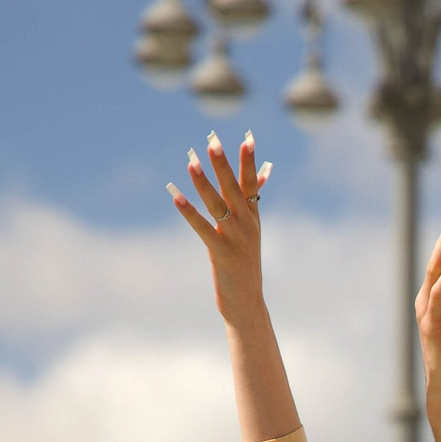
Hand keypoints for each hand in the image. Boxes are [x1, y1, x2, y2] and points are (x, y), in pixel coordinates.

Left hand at [168, 132, 274, 325]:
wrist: (247, 302)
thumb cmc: (245, 265)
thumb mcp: (250, 232)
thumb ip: (252, 202)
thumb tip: (265, 174)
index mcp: (253, 217)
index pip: (252, 183)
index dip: (249, 161)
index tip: (248, 138)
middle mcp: (247, 224)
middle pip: (234, 188)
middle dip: (223, 164)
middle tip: (213, 140)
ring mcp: (235, 239)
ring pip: (217, 204)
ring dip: (203, 182)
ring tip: (190, 161)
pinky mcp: (221, 253)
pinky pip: (202, 228)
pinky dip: (189, 212)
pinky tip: (175, 196)